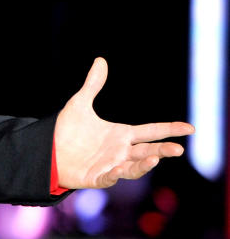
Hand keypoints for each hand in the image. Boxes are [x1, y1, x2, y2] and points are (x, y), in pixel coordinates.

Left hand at [55, 57, 193, 188]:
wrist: (48, 149)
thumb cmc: (67, 130)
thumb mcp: (79, 104)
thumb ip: (93, 85)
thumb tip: (101, 60)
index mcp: (121, 134)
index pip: (151, 131)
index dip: (169, 129)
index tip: (189, 128)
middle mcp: (120, 151)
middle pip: (147, 150)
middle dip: (163, 150)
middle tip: (179, 148)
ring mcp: (110, 166)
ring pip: (133, 167)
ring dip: (145, 165)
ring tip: (156, 158)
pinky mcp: (96, 177)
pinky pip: (109, 178)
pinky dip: (115, 175)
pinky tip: (118, 169)